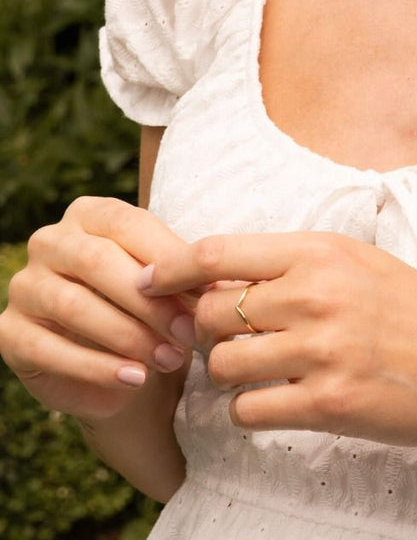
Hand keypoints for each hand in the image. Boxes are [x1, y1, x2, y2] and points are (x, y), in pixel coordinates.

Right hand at [0, 195, 196, 421]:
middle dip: (150, 300)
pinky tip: (136, 379)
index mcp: (90, 214)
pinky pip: (50, 350)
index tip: (208, 290)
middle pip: (98, 262)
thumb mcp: (174, 284)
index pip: (128, 223)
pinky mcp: (9, 334)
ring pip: (75, 306)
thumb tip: (219, 279)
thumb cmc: (155, 310)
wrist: (125, 369)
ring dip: (129, 336)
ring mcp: (23, 286)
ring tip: (171, 359)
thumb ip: (188, 274)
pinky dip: (99, 367)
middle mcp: (49, 242)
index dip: (169, 257)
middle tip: (191, 331)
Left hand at [140, 231, 416, 445]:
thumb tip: (221, 277)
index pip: (218, 252)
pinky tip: (279, 400)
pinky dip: (252, 410)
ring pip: (224, 364)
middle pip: (211, 312)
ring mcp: (323, 350)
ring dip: (230, 373)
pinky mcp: (329, 403)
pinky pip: (250, 410)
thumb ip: (295, 265)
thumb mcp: (359, 263)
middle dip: (207, 329)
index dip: (171, 268)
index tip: (149, 281)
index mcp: (321, 252)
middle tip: (231, 338)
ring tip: (262, 371)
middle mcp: (317, 295)